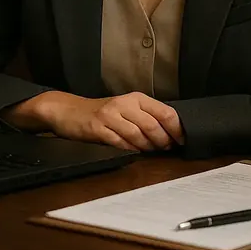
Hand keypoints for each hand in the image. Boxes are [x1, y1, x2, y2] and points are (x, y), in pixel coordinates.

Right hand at [3, 91, 183, 151]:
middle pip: (153, 125)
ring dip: (147, 147)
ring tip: (151, 151)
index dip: (176, 128)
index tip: (182, 139)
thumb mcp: (126, 109)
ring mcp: (110, 115)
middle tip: (166, 148)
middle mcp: (125, 104)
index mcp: (136, 98)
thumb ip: (146, 117)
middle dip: (163, 141)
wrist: (68, 110)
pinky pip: (119, 142)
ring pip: (138, 135)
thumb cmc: (102, 113)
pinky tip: (133, 151)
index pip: (165, 112)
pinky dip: (129, 149)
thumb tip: (171, 133)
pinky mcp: (98, 128)